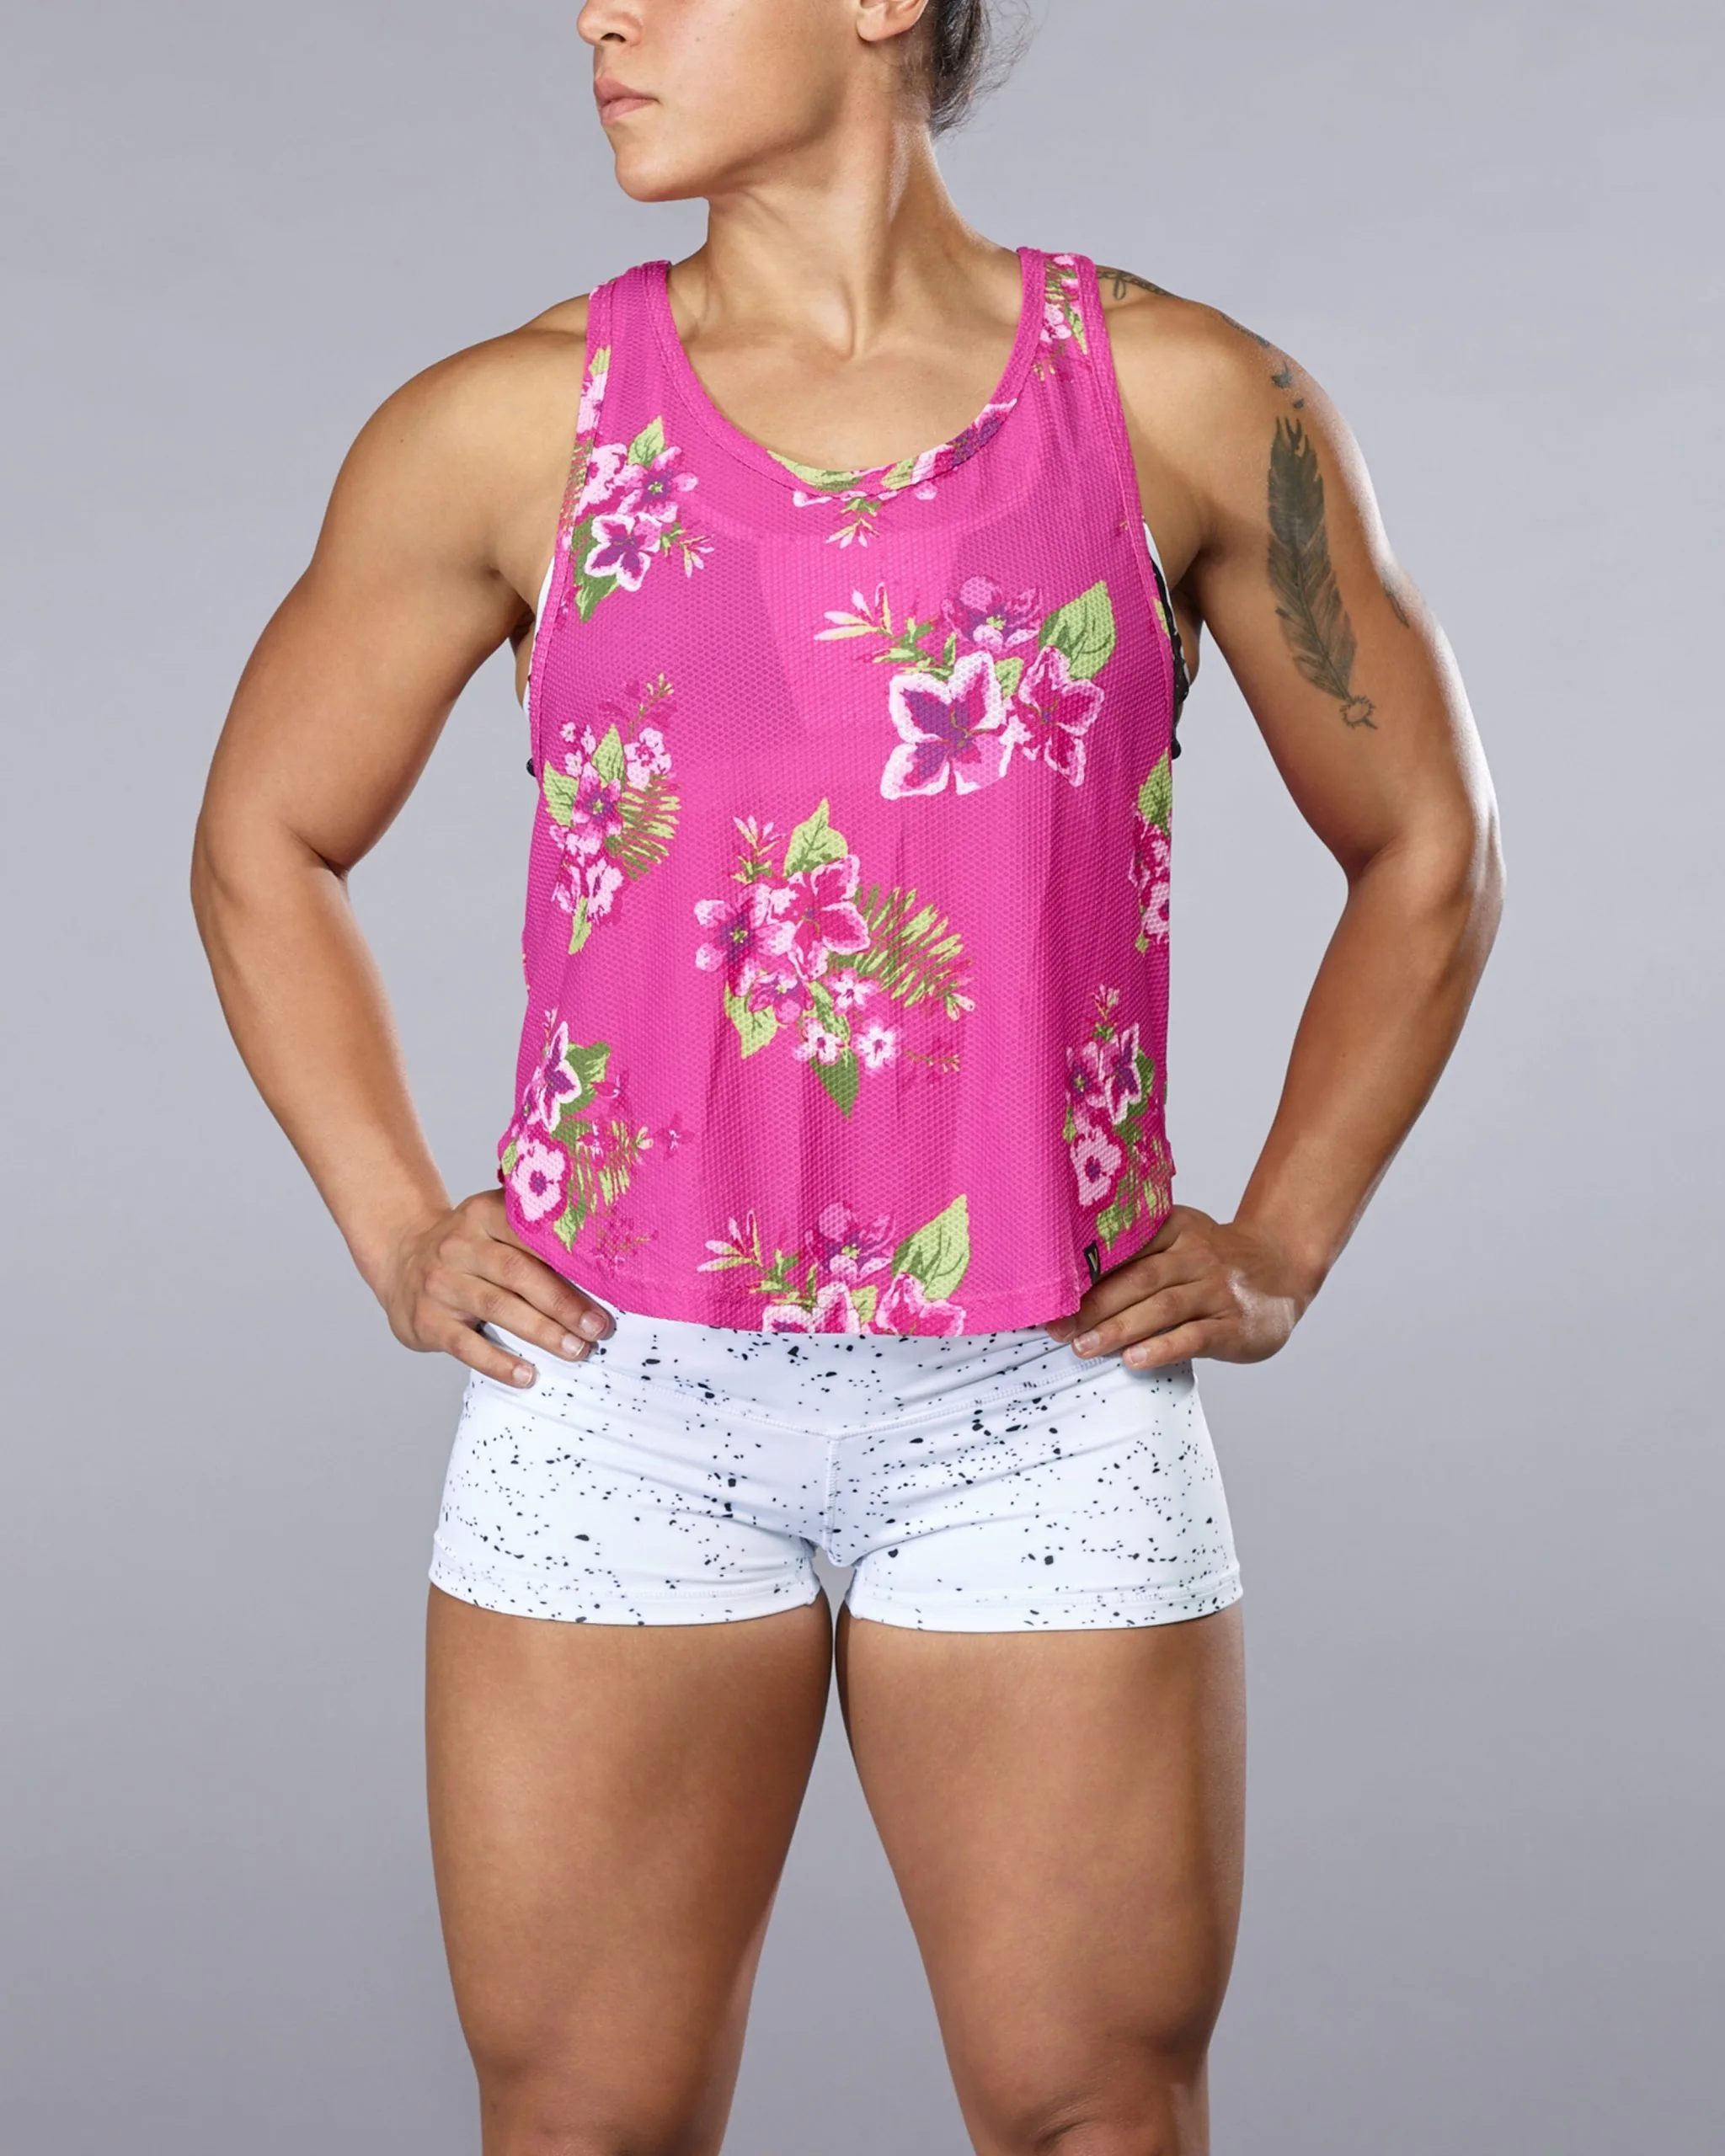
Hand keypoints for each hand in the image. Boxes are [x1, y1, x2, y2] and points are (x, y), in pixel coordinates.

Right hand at [374, 1188, 613, 1385]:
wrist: (401, 1259)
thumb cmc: (469, 1248)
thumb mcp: (491, 1223)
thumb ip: (533, 1233)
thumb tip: (602, 1263)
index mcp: (482, 1214)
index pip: (529, 1233)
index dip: (569, 1258)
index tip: (606, 1281)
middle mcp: (459, 1245)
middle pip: (518, 1273)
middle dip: (563, 1302)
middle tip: (599, 1327)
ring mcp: (441, 1284)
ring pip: (497, 1307)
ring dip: (542, 1332)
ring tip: (576, 1350)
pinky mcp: (428, 1321)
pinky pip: (467, 1346)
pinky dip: (499, 1363)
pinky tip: (528, 1375)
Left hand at [1043, 1206, 1313, 1370]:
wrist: (1282, 1268)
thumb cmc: (1214, 1260)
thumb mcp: (1181, 1239)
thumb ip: (1138, 1251)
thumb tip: (1069, 1280)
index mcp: (1176, 1228)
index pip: (1125, 1248)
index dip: (1085, 1273)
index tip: (1048, 1294)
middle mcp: (1197, 1255)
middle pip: (1139, 1279)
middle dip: (1094, 1306)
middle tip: (1057, 1328)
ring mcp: (1218, 1290)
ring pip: (1162, 1308)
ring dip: (1119, 1328)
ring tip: (1085, 1347)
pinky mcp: (1234, 1325)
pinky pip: (1194, 1336)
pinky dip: (1162, 1348)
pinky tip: (1135, 1359)